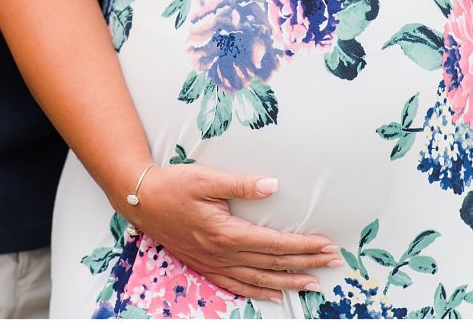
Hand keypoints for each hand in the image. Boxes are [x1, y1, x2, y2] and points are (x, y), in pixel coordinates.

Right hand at [118, 163, 340, 301]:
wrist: (140, 199)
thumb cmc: (172, 185)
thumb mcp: (206, 178)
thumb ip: (241, 185)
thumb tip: (272, 185)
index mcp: (225, 232)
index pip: (275, 243)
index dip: (303, 245)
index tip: (326, 244)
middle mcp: (221, 253)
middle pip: (272, 264)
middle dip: (306, 264)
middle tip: (333, 262)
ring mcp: (212, 263)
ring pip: (258, 279)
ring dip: (288, 282)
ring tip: (313, 284)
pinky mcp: (204, 265)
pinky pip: (235, 285)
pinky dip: (257, 292)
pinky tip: (272, 294)